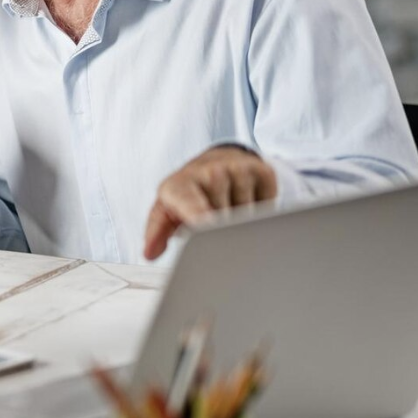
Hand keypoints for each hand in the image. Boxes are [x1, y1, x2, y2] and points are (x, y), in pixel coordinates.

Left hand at [143, 146, 277, 259]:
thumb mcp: (166, 210)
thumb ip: (157, 233)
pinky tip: (244, 200)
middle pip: (223, 219)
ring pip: (247, 214)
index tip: (206, 226)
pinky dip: (259, 209)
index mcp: (179, 185)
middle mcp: (208, 172)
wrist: (213, 163)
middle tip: (211, 222)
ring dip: (240, 222)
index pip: (190, 204)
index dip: (200, 217)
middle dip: (220, 231)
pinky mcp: (262, 169)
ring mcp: (237, 168)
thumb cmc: (187, 194)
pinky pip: (268, 203)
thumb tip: (149, 253)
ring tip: (226, 208)